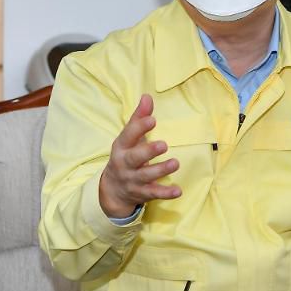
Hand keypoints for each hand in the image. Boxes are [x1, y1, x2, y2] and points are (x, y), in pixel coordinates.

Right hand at [99, 94, 180, 217]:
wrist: (112, 189)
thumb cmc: (125, 155)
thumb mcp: (128, 138)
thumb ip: (139, 118)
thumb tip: (147, 96)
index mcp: (122, 147)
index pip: (128, 136)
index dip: (139, 128)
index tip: (152, 120)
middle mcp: (125, 164)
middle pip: (135, 158)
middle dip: (148, 152)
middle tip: (164, 145)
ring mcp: (133, 180)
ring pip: (146, 176)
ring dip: (161, 170)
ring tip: (175, 163)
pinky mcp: (141, 193)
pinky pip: (153, 194)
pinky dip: (165, 193)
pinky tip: (178, 191)